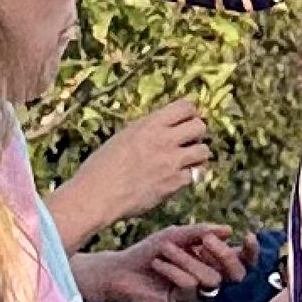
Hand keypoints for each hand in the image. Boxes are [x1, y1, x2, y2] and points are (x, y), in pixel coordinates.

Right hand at [59, 93, 216, 237]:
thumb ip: (148, 131)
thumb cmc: (102, 167)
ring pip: (204, 151)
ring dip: (197, 155)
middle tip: (187, 142)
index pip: (186, 106)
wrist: (97, 195)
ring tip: (186, 160)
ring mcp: (172, 162)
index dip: (189, 113)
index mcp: (150, 124)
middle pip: (200, 126)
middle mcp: (164, 140)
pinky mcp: (174, 184)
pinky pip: (194, 175)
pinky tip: (176, 178)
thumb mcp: (124, 137)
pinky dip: (188, 176)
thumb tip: (166, 129)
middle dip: (196, 133)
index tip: (184, 121)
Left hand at [75, 220, 253, 301]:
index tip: (248, 236)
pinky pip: (190, 287)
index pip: (242, 260)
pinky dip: (174, 271)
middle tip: (204, 241)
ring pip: (211, 279)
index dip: (250, 252)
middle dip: (224, 255)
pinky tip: (158, 263)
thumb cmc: (149, 250)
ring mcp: (198, 294)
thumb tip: (230, 231)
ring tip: (165, 249)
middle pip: (236, 274)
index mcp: (213, 261)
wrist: (121, 269)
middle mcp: (209, 279)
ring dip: (187, 260)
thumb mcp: (175, 235)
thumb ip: (201, 232)